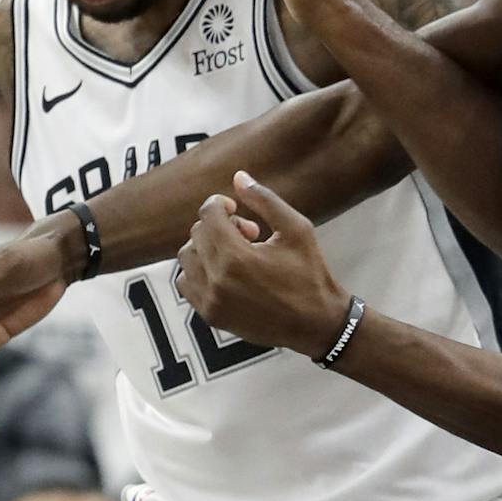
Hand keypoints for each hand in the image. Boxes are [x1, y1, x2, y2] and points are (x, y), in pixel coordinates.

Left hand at [176, 172, 350, 357]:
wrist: (316, 324)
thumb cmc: (310, 274)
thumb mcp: (296, 229)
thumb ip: (265, 200)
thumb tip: (238, 176)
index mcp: (237, 257)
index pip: (207, 214)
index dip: (220, 204)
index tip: (235, 207)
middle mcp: (217, 280)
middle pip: (197, 234)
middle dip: (218, 225)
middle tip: (247, 233)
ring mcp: (210, 301)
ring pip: (186, 258)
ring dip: (206, 247)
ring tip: (234, 253)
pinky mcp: (210, 315)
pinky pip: (185, 283)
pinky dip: (198, 271)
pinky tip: (223, 271)